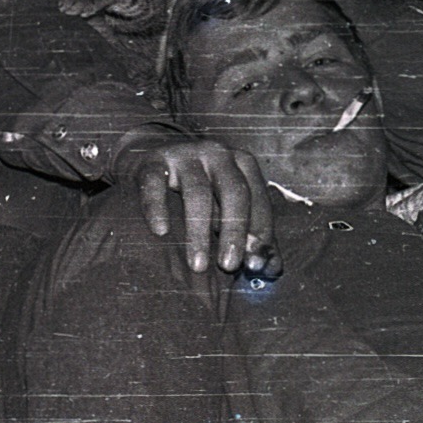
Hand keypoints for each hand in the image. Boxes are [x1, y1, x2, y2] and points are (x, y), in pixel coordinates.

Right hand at [117, 127, 277, 275]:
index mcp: (241, 163)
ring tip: (198, 266)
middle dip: (235, 230)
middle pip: (233, 191)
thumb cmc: (199, 191)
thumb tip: (271, 269)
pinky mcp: (151, 161)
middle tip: (229, 266)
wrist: (151, 157)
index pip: (257, 197)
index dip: (260, 231)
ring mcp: (184, 154)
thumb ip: (251, 235)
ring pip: (197, 191)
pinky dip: (158, 207)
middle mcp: (216, 154)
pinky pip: (155, 183)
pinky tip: (161, 231)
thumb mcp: (227, 207)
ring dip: (199, 231)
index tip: (255, 264)